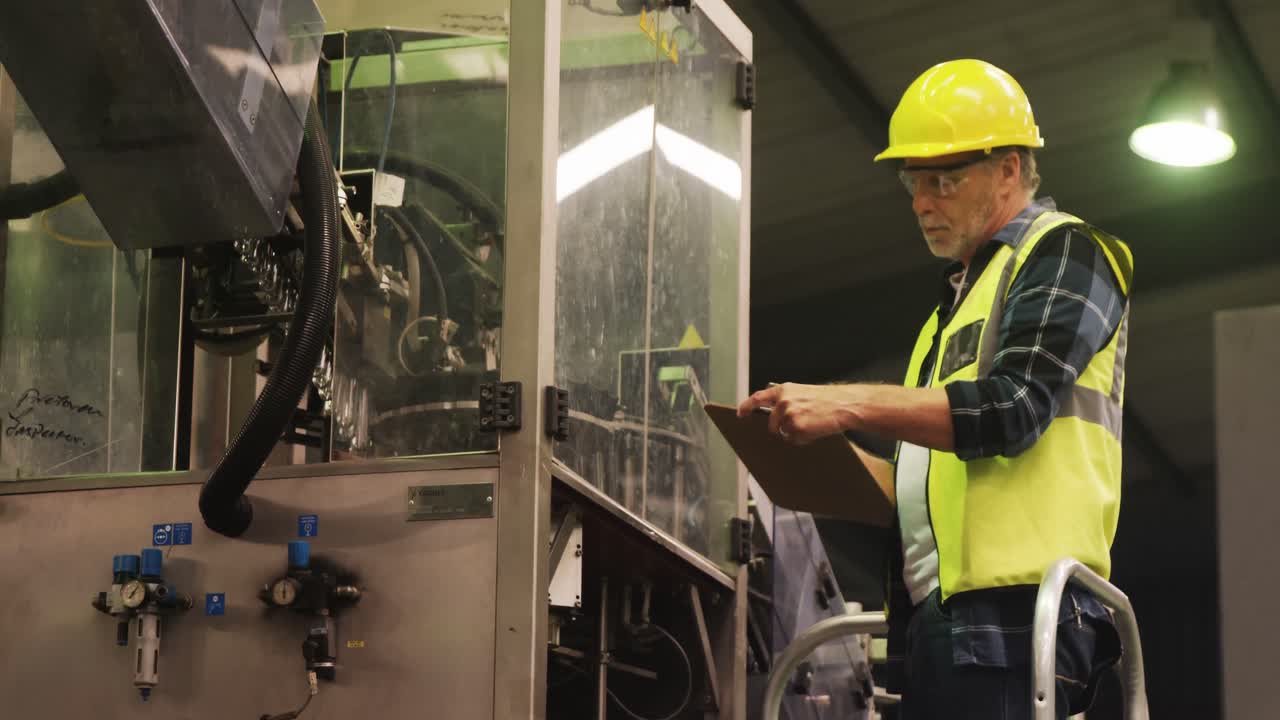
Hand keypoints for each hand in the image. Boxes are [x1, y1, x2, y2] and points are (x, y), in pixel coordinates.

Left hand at [736, 383, 854, 443]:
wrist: (845, 404)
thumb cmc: (826, 399)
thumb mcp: (802, 392)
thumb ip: (785, 399)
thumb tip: (771, 413)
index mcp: (783, 390)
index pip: (757, 398)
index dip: (746, 407)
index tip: (741, 414)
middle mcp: (782, 402)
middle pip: (771, 424)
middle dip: (780, 428)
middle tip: (799, 424)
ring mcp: (789, 415)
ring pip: (783, 433)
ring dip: (794, 433)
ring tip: (811, 423)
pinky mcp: (797, 428)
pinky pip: (793, 440)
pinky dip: (802, 439)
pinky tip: (814, 429)